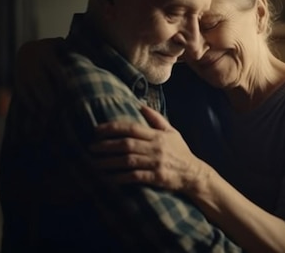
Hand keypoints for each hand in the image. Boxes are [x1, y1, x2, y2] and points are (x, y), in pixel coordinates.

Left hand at [90, 106, 205, 192]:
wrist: (193, 174)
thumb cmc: (180, 152)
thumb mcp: (172, 132)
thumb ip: (156, 119)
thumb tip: (141, 105)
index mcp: (157, 136)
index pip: (132, 128)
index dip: (113, 128)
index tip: (97, 130)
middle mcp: (155, 148)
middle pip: (126, 144)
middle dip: (106, 145)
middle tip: (91, 147)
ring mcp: (156, 163)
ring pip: (127, 161)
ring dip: (109, 162)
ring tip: (94, 163)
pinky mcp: (156, 178)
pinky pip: (134, 177)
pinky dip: (120, 177)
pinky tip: (108, 178)